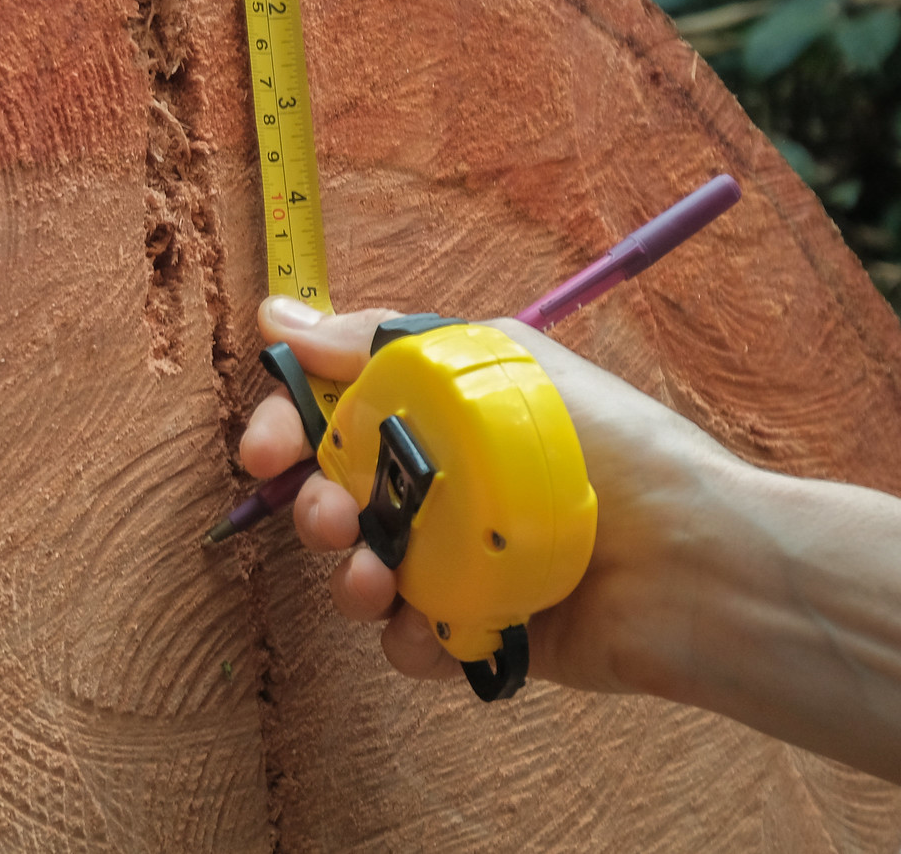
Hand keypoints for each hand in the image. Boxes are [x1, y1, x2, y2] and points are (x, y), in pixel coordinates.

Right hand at [238, 294, 746, 693]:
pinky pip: (408, 639)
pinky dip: (409, 637)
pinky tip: (433, 627)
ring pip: (356, 573)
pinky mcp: (476, 627)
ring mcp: (453, 560)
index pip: (329, 411)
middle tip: (331, 518)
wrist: (691, 560)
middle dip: (313, 509)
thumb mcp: (492, 359)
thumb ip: (378, 340)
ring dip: (349, 578)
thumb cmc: (606, 445)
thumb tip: (275, 314)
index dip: (283, 426)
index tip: (264, 451)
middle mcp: (437, 484)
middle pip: (331, 496)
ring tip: (378, 581)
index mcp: (436, 413)